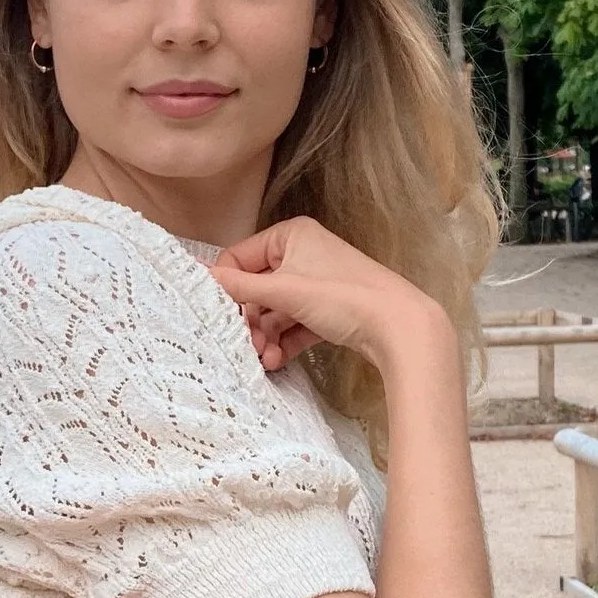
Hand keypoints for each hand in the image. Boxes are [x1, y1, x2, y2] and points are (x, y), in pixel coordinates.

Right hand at [209, 216, 446, 374]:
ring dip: (265, 336)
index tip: (220, 317)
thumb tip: (197, 274)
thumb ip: (239, 287)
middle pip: (257, 289)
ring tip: (264, 359)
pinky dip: (284, 342)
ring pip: (276, 311)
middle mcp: (302, 254)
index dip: (228, 288)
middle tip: (245, 345)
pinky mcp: (328, 310)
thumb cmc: (343, 297)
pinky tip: (277, 362)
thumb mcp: (284, 290)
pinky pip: (295, 324)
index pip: (240, 258)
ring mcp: (316, 283)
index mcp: (291, 235)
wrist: (399, 327)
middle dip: (249, 320)